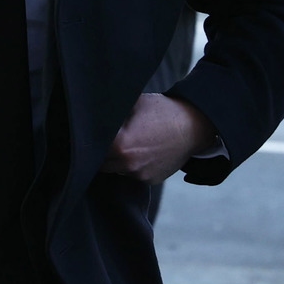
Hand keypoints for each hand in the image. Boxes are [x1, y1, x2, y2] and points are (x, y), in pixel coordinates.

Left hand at [100, 93, 215, 183]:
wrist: (194, 126)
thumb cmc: (163, 111)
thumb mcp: (134, 102)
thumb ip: (112, 112)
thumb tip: (91, 113)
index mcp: (119, 144)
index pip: (91, 149)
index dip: (89, 141)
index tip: (90, 135)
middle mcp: (127, 164)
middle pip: (100, 163)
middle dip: (101, 152)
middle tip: (107, 139)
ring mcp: (139, 174)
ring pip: (115, 170)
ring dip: (115, 160)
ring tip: (127, 143)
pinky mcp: (150, 180)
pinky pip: (131, 174)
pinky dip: (131, 165)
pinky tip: (140, 151)